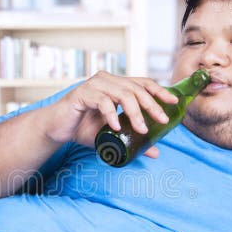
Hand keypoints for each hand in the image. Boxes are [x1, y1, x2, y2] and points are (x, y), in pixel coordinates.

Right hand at [43, 71, 178, 158]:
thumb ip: (133, 140)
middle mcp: (107, 80)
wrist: (57, 129)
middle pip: (136, 88)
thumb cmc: (84, 129)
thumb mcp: (112, 136)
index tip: (174, 102)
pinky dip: (111, 114)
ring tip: (141, 129)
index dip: (159, 91)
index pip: (143, 83)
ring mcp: (94, 85)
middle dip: (151, 104)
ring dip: (134, 112)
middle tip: (162, 120)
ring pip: (122, 93)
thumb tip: (156, 151)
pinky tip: (116, 127)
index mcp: (116, 85)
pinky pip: (102, 101)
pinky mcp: (82, 93)